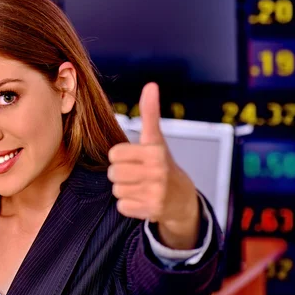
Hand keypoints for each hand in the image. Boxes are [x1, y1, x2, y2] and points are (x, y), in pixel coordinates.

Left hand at [108, 83, 200, 249]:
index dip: (121, 156)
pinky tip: (143, 200)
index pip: (114, 154)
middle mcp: (157, 171)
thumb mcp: (156, 139)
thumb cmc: (162, 163)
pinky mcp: (152, 210)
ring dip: (125, 190)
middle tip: (137, 174)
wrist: (182, 198)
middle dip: (121, 173)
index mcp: (155, 151)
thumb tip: (151, 85)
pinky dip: (129, 205)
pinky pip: (122, 206)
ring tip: (141, 186)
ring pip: (116, 190)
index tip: (135, 157)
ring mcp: (156, 192)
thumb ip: (150, 113)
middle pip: (113, 173)